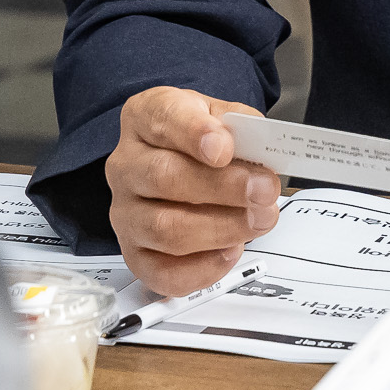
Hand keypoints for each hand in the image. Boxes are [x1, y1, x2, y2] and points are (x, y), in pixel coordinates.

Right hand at [103, 86, 279, 296]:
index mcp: (144, 118)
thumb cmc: (202, 140)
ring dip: (221, 228)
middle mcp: (126, 165)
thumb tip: (257, 147)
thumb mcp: (222, 116)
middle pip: (163, 178)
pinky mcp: (136, 254)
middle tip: (264, 191)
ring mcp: (126, 213)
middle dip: (222, 188)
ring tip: (259, 220)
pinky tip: (231, 250)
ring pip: (165, 228)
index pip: (162, 119)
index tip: (224, 149)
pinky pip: (162, 272)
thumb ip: (240, 127)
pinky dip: (203, 268)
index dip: (194, 134)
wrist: (188, 165)